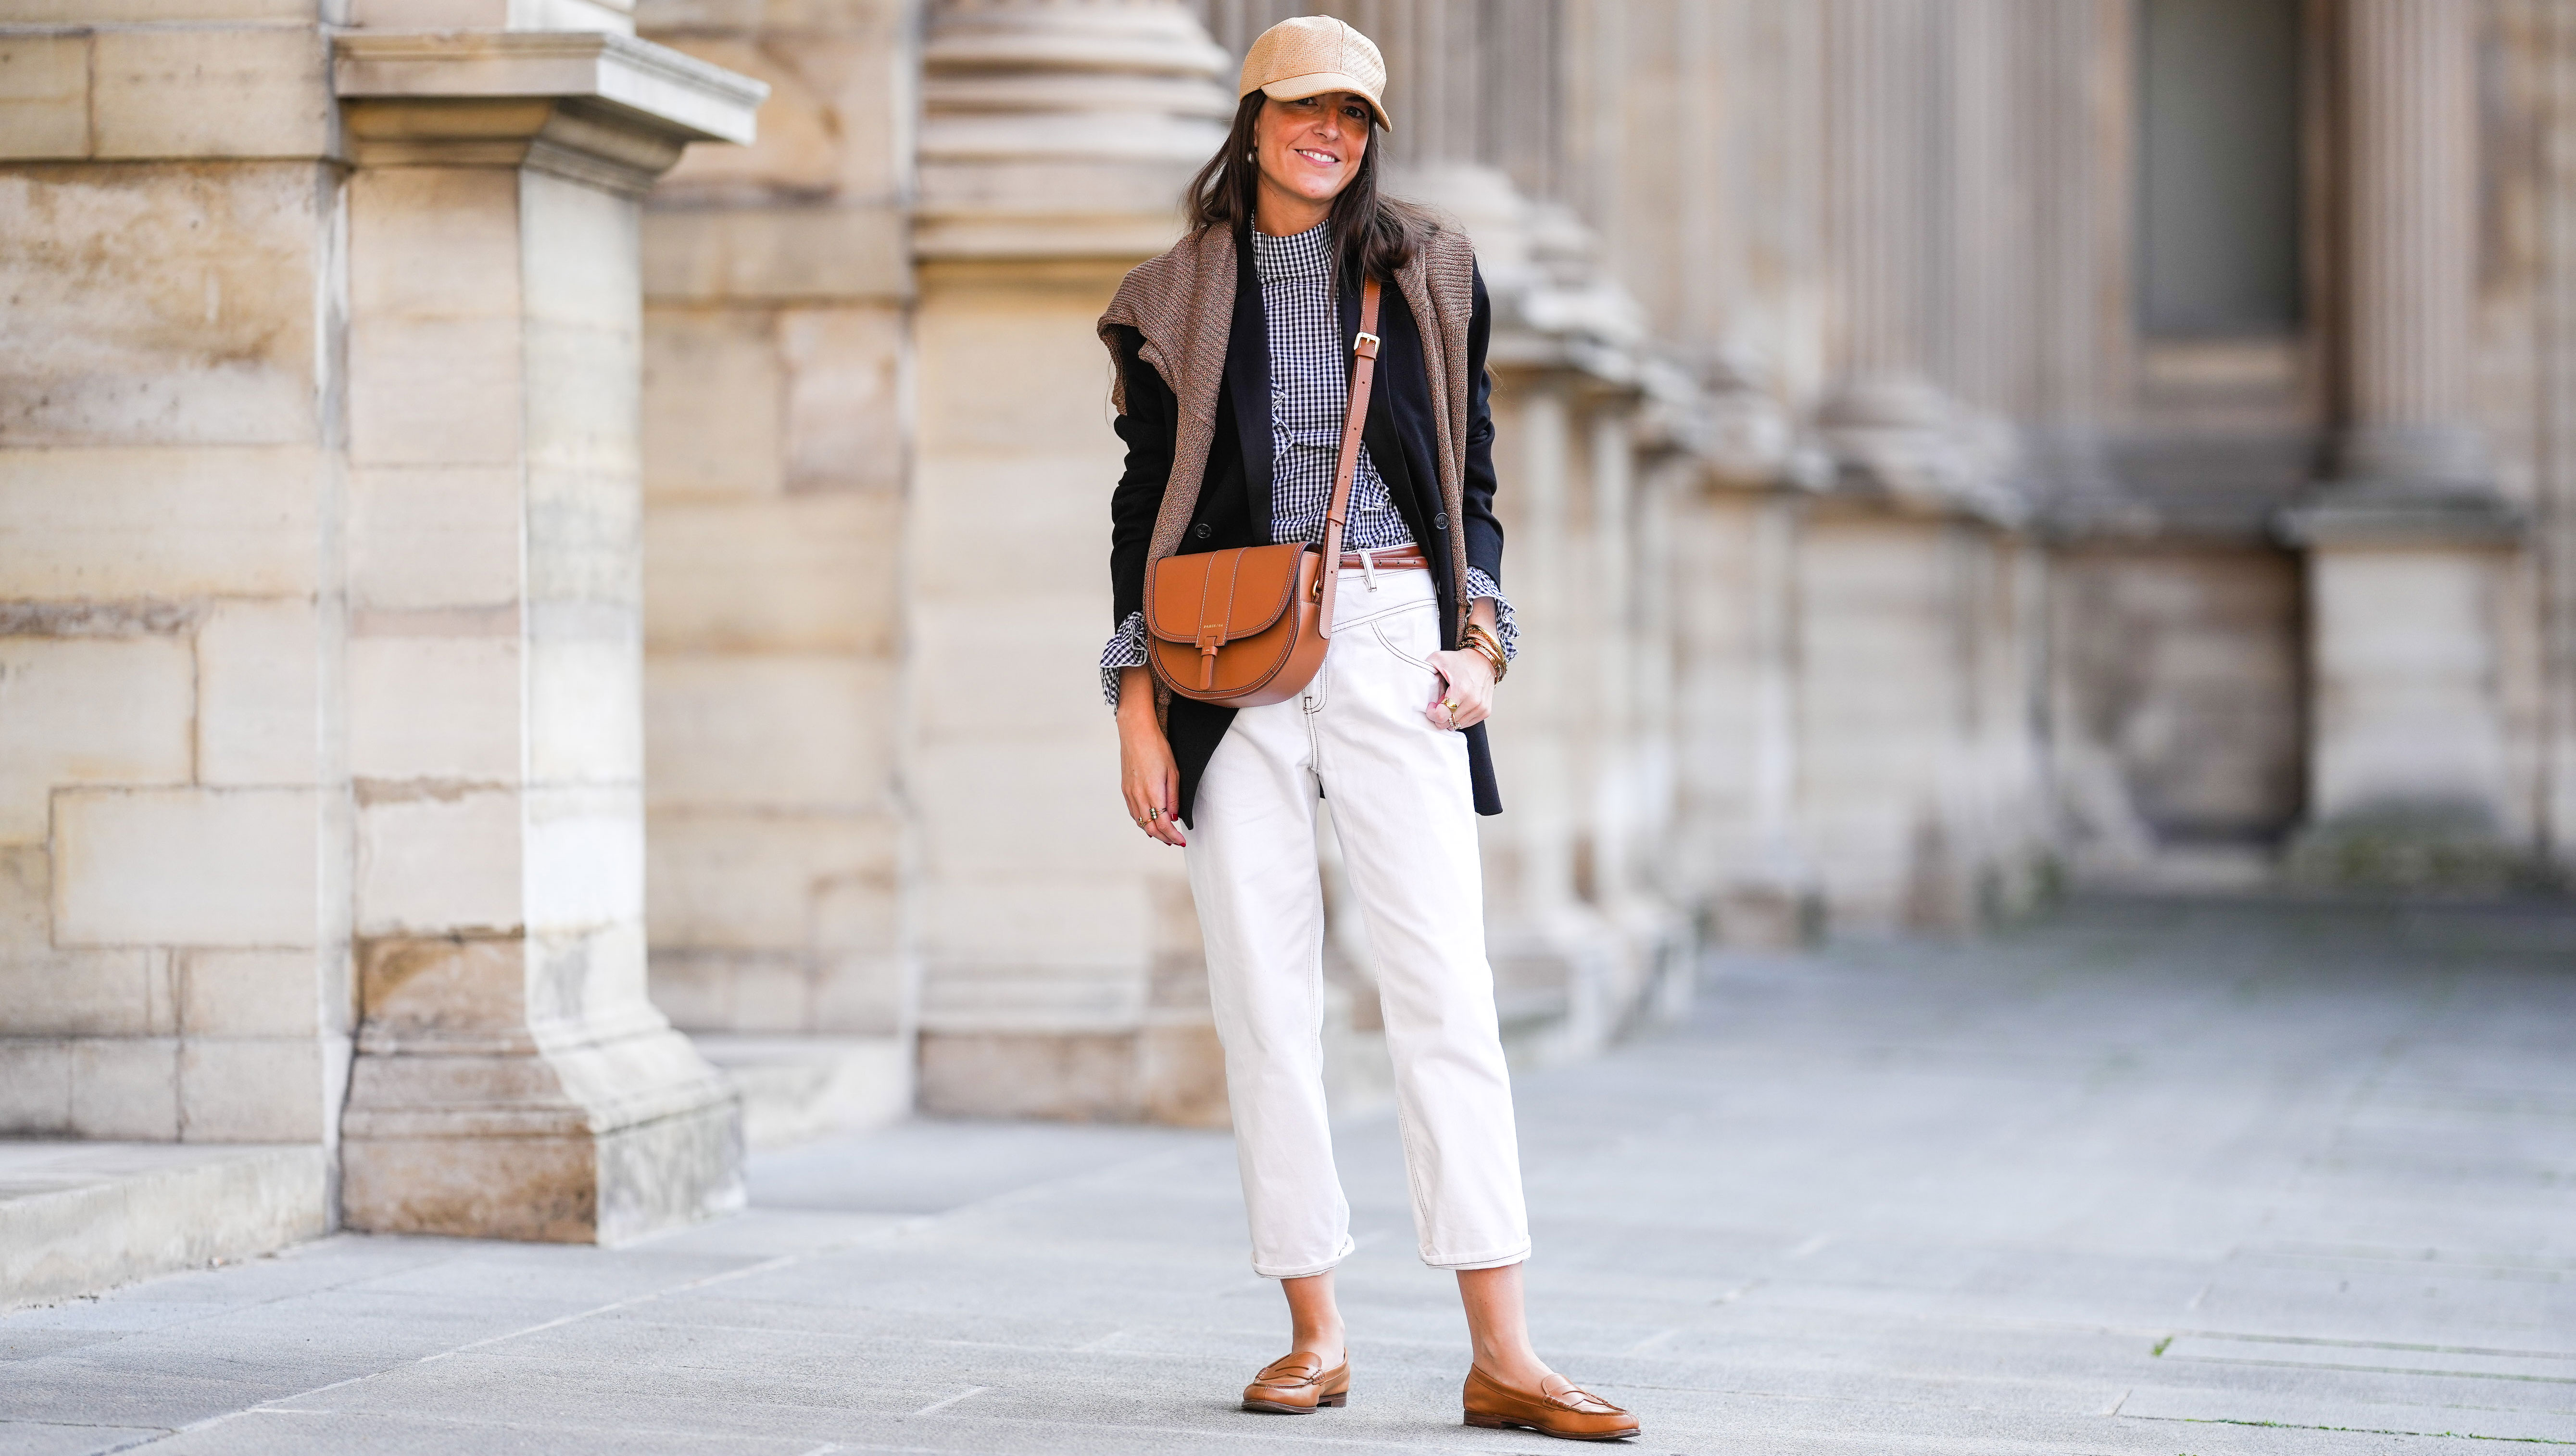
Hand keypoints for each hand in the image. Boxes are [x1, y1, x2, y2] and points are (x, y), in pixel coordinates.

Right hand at [1117, 666, 1185, 845]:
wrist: (1136, 733)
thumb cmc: (1158, 748)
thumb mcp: (1173, 772)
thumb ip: (1173, 797)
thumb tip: (1172, 817)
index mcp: (1152, 792)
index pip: (1162, 824)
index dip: (1172, 835)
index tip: (1181, 840)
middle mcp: (1138, 796)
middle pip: (1150, 827)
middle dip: (1163, 837)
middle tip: (1174, 841)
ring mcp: (1129, 793)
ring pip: (1139, 821)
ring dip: (1152, 831)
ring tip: (1164, 835)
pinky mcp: (1125, 789)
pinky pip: (1133, 812)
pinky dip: (1142, 821)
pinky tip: (1149, 822)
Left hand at [1424, 644, 1493, 731]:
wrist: (1483, 660)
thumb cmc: (1460, 660)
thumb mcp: (1438, 658)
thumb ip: (1424, 669)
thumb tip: (1415, 682)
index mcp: (1461, 690)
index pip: (1441, 716)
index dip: (1432, 713)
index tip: (1432, 704)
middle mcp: (1473, 701)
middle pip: (1448, 723)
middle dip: (1440, 715)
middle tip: (1440, 702)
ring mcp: (1481, 708)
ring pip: (1457, 725)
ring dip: (1450, 716)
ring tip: (1450, 701)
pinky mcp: (1485, 711)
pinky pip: (1467, 723)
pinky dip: (1459, 717)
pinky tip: (1458, 704)